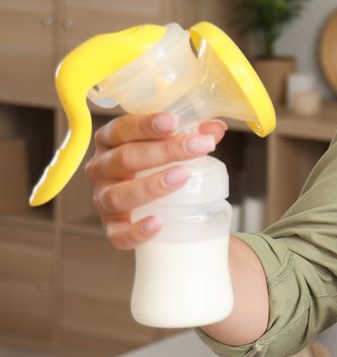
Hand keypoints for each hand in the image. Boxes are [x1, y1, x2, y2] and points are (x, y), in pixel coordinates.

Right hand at [85, 112, 227, 248]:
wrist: (146, 200)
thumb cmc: (156, 163)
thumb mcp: (170, 142)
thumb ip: (194, 133)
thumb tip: (215, 129)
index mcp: (110, 140)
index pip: (122, 128)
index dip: (146, 125)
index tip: (174, 121)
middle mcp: (100, 168)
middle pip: (125, 158)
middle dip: (164, 151)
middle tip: (199, 147)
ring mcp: (103, 199)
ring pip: (119, 195)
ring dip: (151, 186)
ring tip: (183, 176)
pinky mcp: (111, 227)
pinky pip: (117, 234)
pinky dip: (136, 232)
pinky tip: (158, 224)